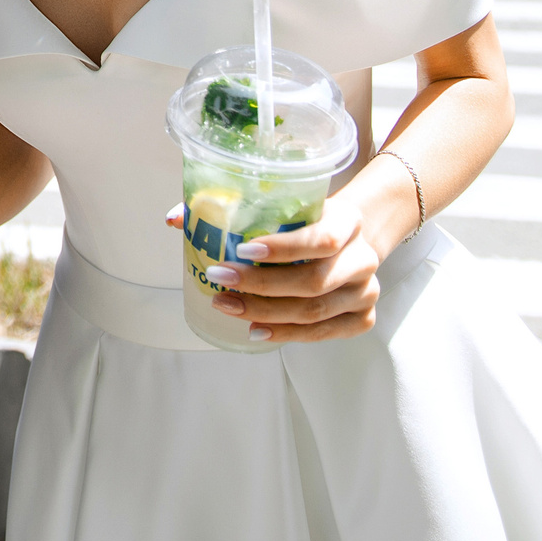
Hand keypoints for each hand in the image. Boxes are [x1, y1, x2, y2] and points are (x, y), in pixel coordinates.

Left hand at [164, 192, 382, 344]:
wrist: (352, 240)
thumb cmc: (308, 221)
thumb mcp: (286, 206)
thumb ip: (233, 207)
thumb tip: (175, 220)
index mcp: (348, 221)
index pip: (321, 238)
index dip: (283, 248)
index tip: (242, 249)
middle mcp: (363, 258)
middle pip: (313, 282)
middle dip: (261, 285)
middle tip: (220, 280)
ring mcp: (366, 292)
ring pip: (314, 312)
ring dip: (266, 313)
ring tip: (227, 306)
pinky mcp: (363, 318)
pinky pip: (322, 334)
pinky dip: (287, 334)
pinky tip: (257, 329)